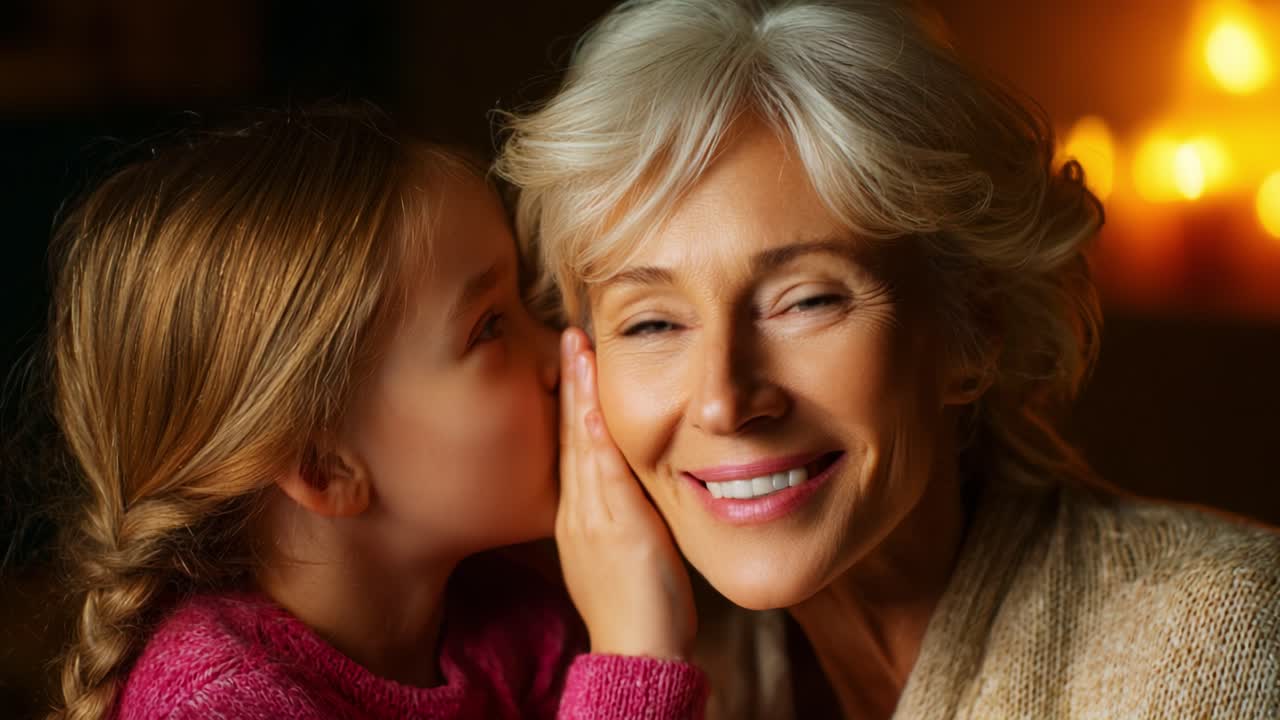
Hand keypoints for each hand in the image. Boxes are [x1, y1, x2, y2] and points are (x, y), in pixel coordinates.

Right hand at [556, 327, 695, 659]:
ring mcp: (592, 519)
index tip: (575, 361)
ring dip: (579, 394)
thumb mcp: (624, 552)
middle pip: (569, 434)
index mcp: (579, 516)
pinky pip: (601, 475)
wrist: (637, 653)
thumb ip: (626, 514)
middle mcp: (578, 511)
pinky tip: (592, 407)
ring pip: (581, 444)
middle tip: (567, 335)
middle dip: (568, 383)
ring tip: (576, 349)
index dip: (573, 400)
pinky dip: (595, 439)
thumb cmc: (641, 609)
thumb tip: (639, 487)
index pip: (574, 444)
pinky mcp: (613, 529)